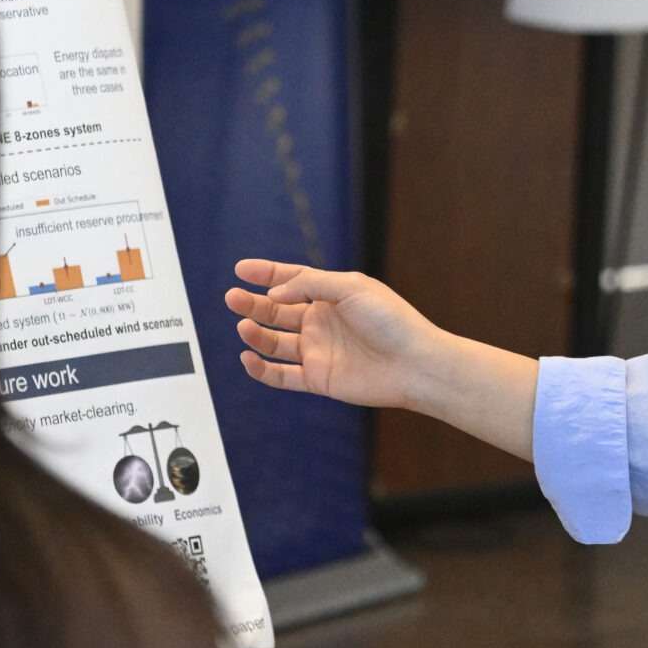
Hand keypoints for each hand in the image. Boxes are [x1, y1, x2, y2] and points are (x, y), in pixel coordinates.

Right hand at [224, 260, 455, 411]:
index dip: (266, 274)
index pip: (291, 281)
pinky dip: (262, 369)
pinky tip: (248, 357)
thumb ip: (310, 285)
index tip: (241, 269)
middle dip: (253, 303)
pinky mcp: (319, 378)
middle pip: (277, 311)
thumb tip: (274, 294)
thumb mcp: (352, 287)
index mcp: (331, 296)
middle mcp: (322, 322)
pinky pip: (282, 375)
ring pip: (275, 342)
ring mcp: (319, 351)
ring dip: (256, 333)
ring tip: (243, 325)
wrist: (415, 364)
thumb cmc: (392, 321)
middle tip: (232, 297)